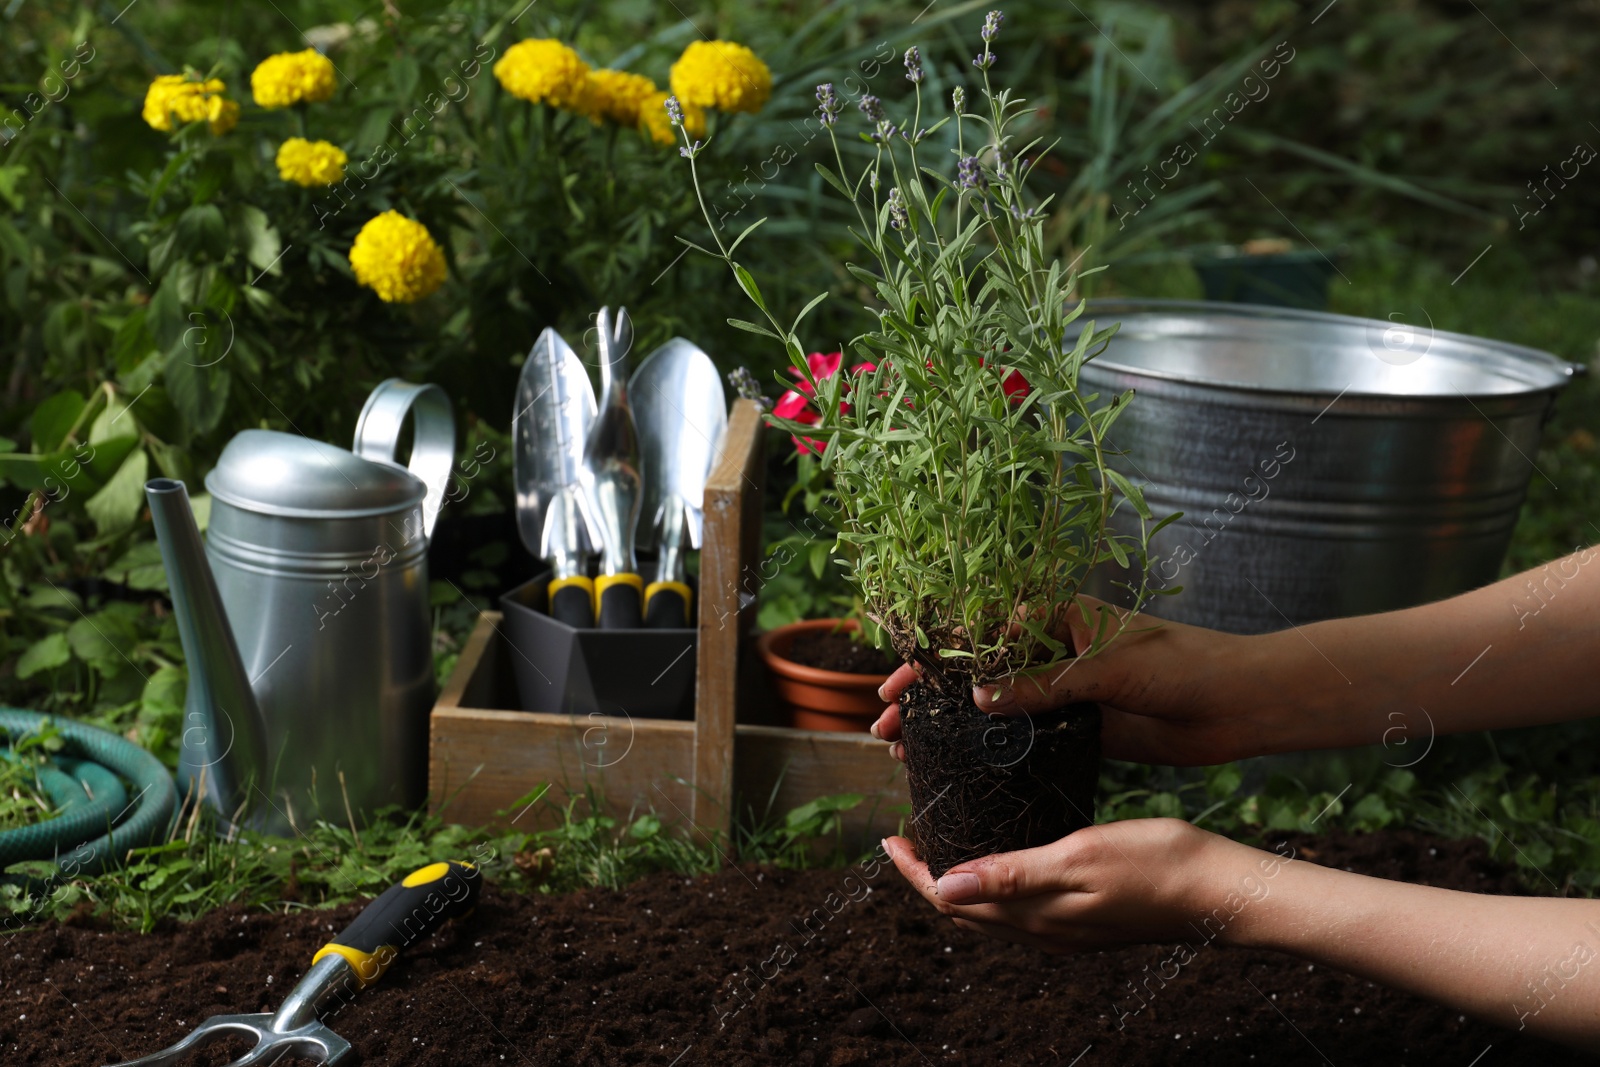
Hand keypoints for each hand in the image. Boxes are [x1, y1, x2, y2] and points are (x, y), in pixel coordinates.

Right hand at [870, 596, 1272, 765]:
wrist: (1240, 704)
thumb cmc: (1183, 665)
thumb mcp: (1108, 669)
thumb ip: (1044, 684)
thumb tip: (979, 701)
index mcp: (1056, 616)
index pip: (978, 631)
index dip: (933, 657)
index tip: (900, 684)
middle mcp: (1051, 650)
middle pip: (972, 672)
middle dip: (926, 697)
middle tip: (883, 725)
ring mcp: (1060, 692)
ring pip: (990, 710)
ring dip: (947, 729)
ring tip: (902, 753)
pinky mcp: (1077, 729)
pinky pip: (1021, 740)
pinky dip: (986, 753)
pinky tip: (954, 770)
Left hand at [881, 819, 1267, 954]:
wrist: (1220, 891)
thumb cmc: (1156, 865)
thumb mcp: (1078, 857)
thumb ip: (1012, 874)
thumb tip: (943, 887)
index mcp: (1034, 915)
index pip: (951, 900)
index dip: (914, 872)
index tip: (890, 837)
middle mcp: (1043, 929)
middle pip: (964, 910)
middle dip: (929, 877)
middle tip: (910, 835)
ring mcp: (1065, 928)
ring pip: (992, 911)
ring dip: (960, 880)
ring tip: (946, 840)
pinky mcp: (1085, 918)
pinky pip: (1021, 907)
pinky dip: (995, 883)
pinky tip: (1003, 853)